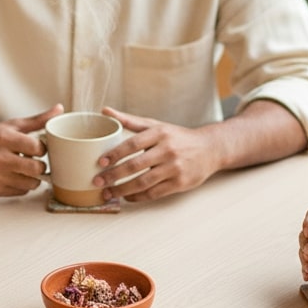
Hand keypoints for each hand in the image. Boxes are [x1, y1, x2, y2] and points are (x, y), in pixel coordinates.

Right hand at [0, 105, 60, 196]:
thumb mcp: (11, 125)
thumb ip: (37, 120)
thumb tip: (59, 109)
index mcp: (4, 138)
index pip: (37, 148)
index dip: (41, 149)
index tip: (36, 148)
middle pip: (36, 169)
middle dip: (39, 165)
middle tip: (33, 160)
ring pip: (30, 184)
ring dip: (32, 177)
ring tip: (24, 169)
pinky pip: (19, 192)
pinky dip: (21, 186)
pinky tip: (13, 176)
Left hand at [93, 107, 224, 201]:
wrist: (210, 149)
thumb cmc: (178, 137)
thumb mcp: (156, 125)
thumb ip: (130, 121)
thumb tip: (104, 111)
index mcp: (160, 133)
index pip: (133, 143)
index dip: (115, 153)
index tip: (100, 161)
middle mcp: (168, 150)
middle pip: (136, 165)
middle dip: (114, 175)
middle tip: (97, 181)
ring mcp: (175, 168)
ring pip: (144, 182)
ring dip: (122, 189)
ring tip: (108, 192)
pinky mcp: (180, 183)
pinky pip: (154, 193)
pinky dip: (138, 197)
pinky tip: (127, 196)